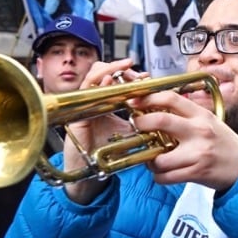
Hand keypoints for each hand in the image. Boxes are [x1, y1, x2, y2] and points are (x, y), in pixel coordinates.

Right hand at [61, 60, 143, 202]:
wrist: (88, 169)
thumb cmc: (103, 151)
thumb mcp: (127, 132)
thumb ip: (139, 120)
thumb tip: (159, 111)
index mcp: (105, 101)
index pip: (116, 80)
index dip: (130, 75)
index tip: (146, 76)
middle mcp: (94, 99)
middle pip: (105, 72)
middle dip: (121, 69)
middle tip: (137, 73)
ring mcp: (85, 102)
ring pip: (94, 74)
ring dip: (111, 68)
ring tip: (125, 68)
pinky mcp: (78, 109)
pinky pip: (86, 88)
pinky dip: (98, 80)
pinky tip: (110, 79)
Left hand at [129, 88, 237, 191]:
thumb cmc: (224, 143)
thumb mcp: (209, 121)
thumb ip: (187, 115)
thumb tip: (157, 108)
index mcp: (201, 115)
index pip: (171, 98)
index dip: (148, 97)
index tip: (135, 101)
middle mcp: (199, 131)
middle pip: (160, 121)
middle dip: (141, 123)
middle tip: (137, 126)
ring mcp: (197, 153)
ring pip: (158, 157)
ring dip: (149, 160)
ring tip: (153, 159)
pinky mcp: (196, 172)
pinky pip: (165, 176)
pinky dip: (159, 176)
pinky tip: (163, 172)